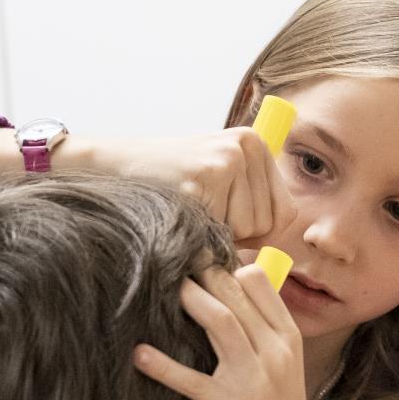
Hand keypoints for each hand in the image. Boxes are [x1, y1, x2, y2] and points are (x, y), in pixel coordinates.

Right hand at [71, 129, 295, 246]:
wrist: (111, 166)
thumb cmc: (169, 182)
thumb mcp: (218, 180)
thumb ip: (251, 204)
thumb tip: (278, 255)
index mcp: (255, 144)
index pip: (286, 212)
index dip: (261, 233)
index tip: (230, 225)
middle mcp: (246, 146)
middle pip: (269, 224)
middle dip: (237, 234)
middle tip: (202, 211)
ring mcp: (225, 160)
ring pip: (247, 230)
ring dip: (217, 234)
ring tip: (190, 207)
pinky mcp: (203, 178)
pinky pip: (219, 230)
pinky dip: (199, 234)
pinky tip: (179, 210)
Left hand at [132, 265, 318, 399]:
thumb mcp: (283, 366)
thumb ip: (262, 330)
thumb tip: (230, 290)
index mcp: (288, 337)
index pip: (260, 281)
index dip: (227, 263)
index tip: (199, 257)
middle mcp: (275, 351)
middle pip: (237, 293)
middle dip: (202, 272)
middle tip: (170, 258)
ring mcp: (255, 378)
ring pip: (221, 322)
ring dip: (189, 300)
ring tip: (161, 287)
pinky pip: (191, 380)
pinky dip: (163, 366)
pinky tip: (139, 354)